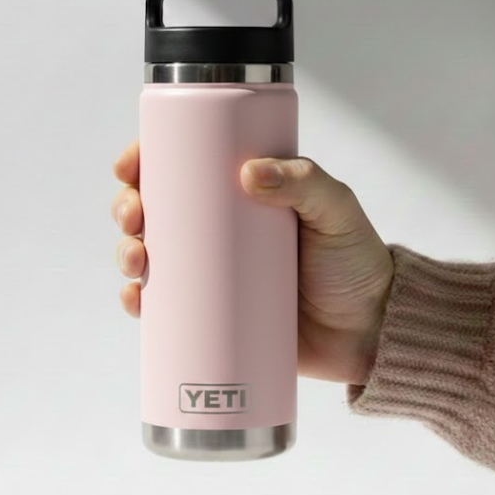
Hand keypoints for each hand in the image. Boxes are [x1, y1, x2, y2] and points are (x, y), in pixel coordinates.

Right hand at [112, 139, 394, 385]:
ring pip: (151, 257)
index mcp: (243, 196)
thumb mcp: (337, 211)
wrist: (368, 332)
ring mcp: (213, 276)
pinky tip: (134, 300)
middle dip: (128, 208)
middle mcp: (220, 233)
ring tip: (135, 261)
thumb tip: (248, 173)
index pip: (184, 168)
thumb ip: (306, 182)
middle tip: (133, 217)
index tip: (129, 165)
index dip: (146, 162)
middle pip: (157, 211)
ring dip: (126, 253)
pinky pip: (164, 308)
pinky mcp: (212, 317)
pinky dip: (139, 302)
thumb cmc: (355, 265)